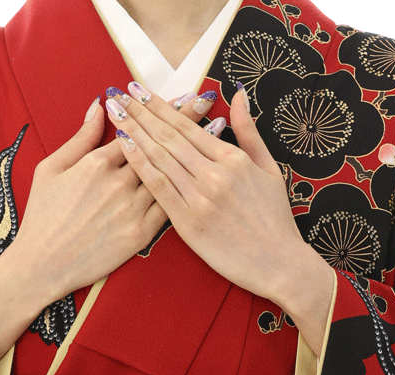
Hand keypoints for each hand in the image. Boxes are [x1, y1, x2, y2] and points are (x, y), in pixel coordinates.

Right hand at [0, 94, 213, 369]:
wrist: (43, 266)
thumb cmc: (42, 216)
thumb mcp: (50, 169)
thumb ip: (80, 137)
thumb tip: (99, 106)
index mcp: (96, 164)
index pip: (136, 129)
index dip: (159, 111)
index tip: (179, 94)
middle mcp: (119, 183)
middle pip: (159, 146)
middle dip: (184, 119)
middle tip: (206, 98)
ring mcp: (132, 208)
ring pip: (170, 173)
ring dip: (195, 149)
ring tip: (217, 126)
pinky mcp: (140, 234)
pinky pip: (169, 206)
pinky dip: (189, 187)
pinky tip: (207, 171)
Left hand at [107, 82, 335, 352]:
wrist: (280, 264)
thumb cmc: (275, 218)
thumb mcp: (269, 168)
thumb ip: (249, 131)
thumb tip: (237, 94)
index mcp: (233, 159)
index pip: (187, 125)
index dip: (159, 106)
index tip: (138, 90)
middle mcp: (214, 174)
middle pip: (168, 136)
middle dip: (140, 113)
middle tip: (118, 94)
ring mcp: (200, 198)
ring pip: (160, 157)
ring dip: (134, 132)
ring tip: (115, 113)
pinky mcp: (189, 223)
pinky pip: (158, 187)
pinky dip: (140, 164)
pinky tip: (123, 147)